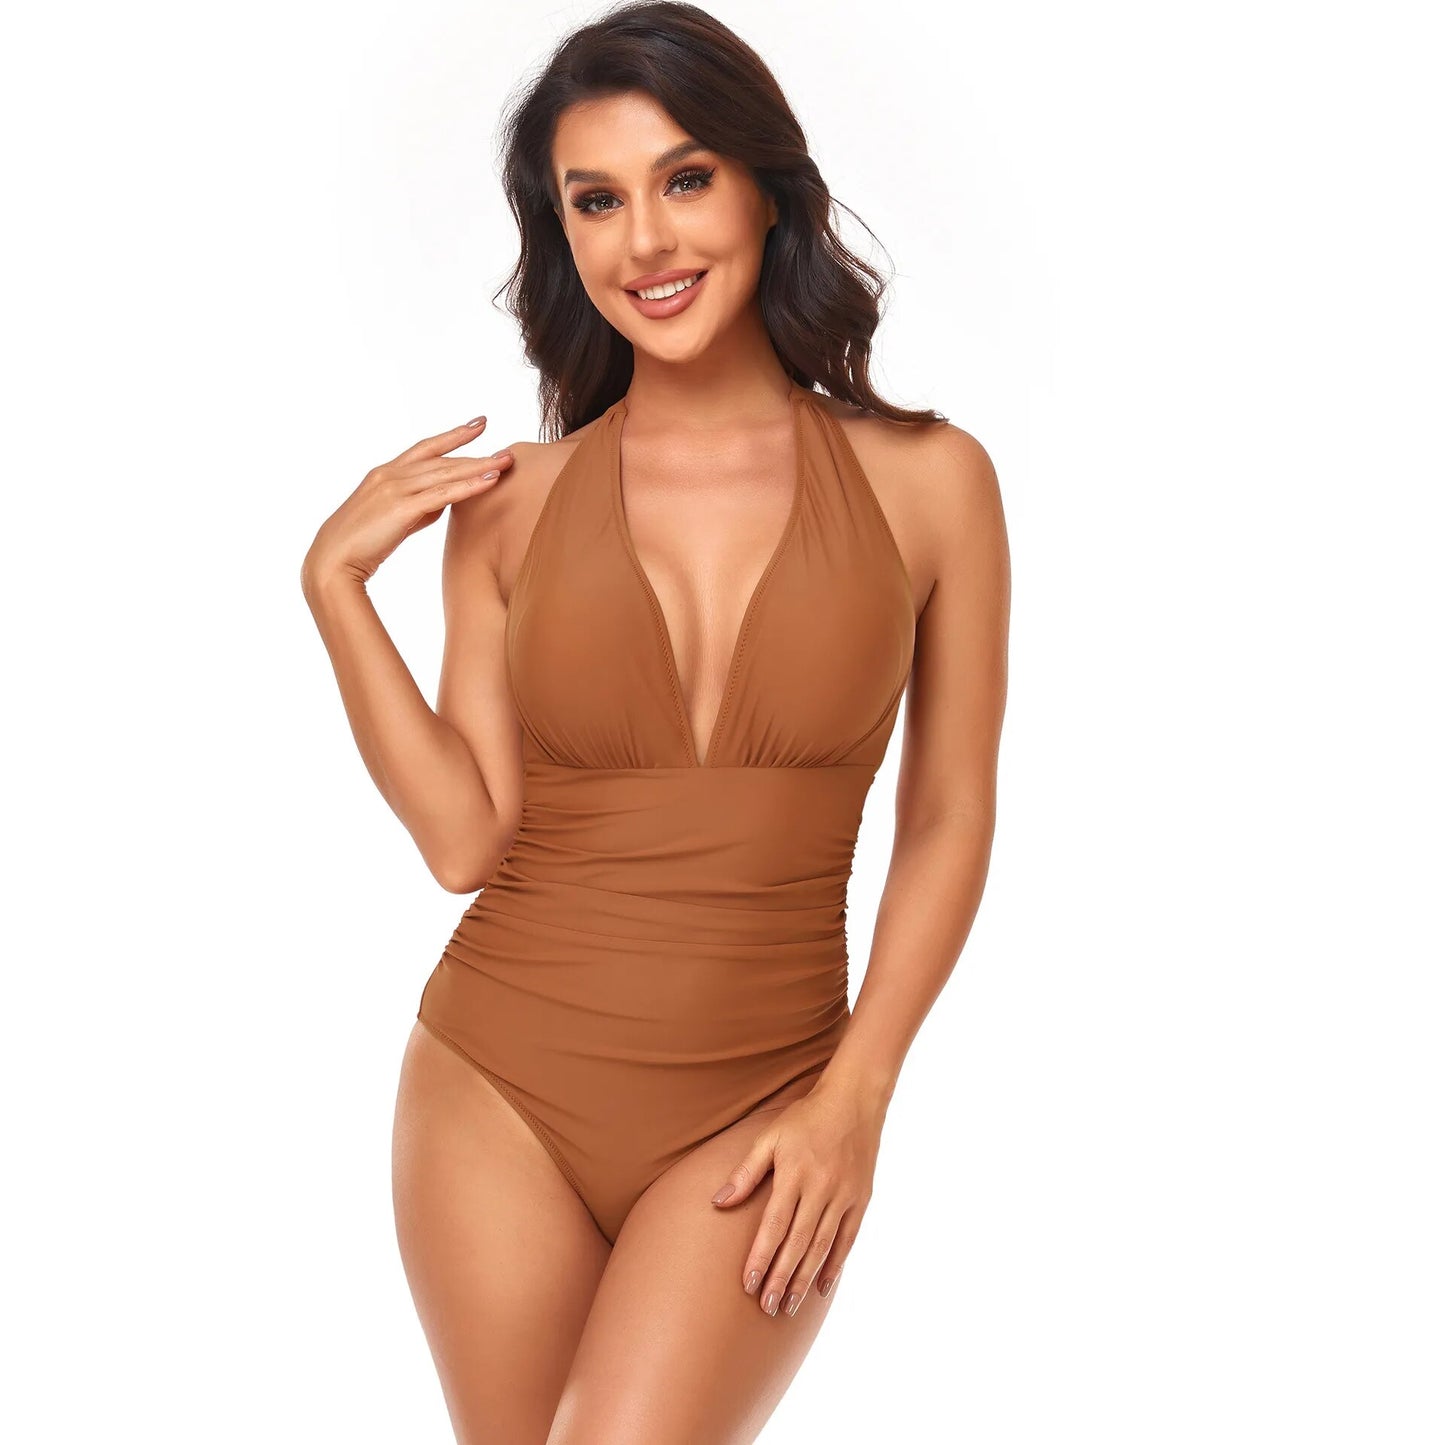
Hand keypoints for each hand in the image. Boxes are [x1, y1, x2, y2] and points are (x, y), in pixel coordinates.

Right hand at [301, 413, 515, 594]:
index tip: (478, 425)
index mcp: (385, 474)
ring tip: (506, 462)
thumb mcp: (393, 519)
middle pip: (441, 459)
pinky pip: (443, 494)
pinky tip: (491, 481)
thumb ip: (418, 508)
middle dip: (475, 451)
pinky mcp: (401, 508)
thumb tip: (443, 503)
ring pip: (445, 473)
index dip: (453, 436)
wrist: (333, 561)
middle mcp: (390, 475)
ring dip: (478, 466)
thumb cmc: (362, 544)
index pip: (425, 448)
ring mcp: (395, 489)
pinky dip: (469, 486)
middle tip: (507, 448)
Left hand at [709, 1078, 885, 1317]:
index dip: (761, 1256)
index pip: (774, 1224)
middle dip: (781, 1278)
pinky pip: (848, 1239)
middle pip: (798, 1242)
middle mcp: (821, 1188)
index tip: (749, 1284)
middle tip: (767, 1307)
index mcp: (795, 1173)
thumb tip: (718, 1203)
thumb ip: (746, 1172)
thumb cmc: (805, 1118)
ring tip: (789, 1306)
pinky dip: (835, 1265)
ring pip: (822, 1246)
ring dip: (804, 1279)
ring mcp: (844, 1196)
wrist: (854, 1101)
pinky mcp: (861, 1200)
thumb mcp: (770, 1136)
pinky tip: (822, 1288)